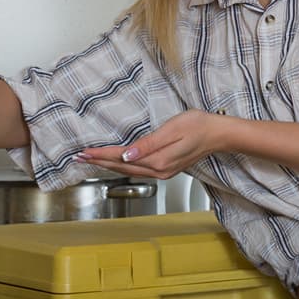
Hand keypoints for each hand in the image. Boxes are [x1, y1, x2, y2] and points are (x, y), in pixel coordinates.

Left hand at [76, 109, 221, 178]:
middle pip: (122, 167)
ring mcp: (162, 172)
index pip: (122, 158)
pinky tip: (116, 163)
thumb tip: (126, 155)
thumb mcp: (173, 130)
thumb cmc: (198, 126)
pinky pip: (137, 170)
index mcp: (158, 161)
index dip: (102, 155)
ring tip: (92, 160)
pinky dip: (122, 166)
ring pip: (128, 170)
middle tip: (79, 157)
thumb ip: (148, 144)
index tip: (84, 152)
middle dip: (99, 162)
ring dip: (108, 165)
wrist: (219, 134)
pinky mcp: (166, 169)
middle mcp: (158, 170)